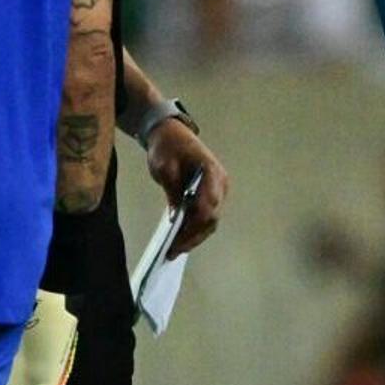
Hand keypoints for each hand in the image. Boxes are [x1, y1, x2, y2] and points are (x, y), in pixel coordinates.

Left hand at [144, 113, 227, 254]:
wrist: (171, 133)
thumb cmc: (168, 146)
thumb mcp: (164, 167)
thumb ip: (172, 191)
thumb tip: (176, 217)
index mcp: (211, 173)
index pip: (208, 206)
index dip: (193, 226)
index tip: (177, 240)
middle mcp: (220, 183)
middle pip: (211, 218)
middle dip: (193, 237)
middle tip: (173, 251)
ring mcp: (218, 189)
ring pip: (210, 220)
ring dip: (194, 236)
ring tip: (174, 250)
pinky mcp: (211, 194)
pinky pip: (206, 215)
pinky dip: (194, 228)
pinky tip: (179, 238)